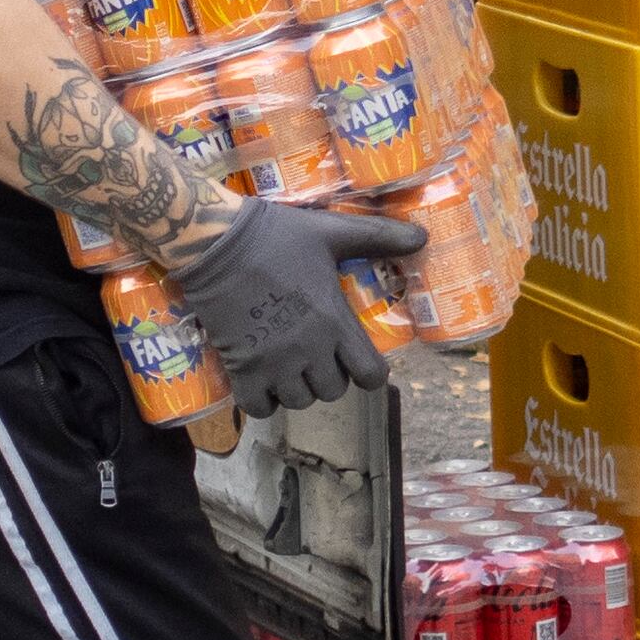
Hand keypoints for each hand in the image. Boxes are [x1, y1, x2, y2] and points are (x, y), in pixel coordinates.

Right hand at [166, 196, 424, 413]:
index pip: (370, 375)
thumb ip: (378, 237)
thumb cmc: (277, 236)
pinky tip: (262, 378)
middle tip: (319, 355)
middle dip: (331, 377)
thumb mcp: (331, 232)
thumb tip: (423, 235)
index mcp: (334, 320)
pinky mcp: (240, 367)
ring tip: (290, 365)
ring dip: (298, 389)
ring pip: (298, 402)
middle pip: (333, 391)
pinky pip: (259, 408)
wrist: (216, 242)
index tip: (358, 360)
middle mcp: (308, 348)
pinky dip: (264, 400)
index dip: (369, 372)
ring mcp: (273, 362)